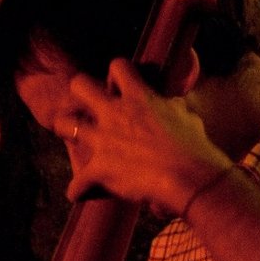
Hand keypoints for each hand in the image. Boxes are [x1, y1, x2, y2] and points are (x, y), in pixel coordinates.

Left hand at [62, 58, 232, 212]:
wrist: (191, 178)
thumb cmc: (195, 148)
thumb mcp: (187, 117)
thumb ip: (171, 108)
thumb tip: (170, 104)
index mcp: (140, 97)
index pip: (119, 67)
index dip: (116, 74)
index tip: (118, 86)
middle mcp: (115, 113)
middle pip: (79, 84)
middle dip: (78, 93)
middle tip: (87, 106)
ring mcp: (103, 139)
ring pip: (64, 123)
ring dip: (64, 131)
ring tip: (71, 138)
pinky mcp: (98, 168)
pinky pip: (76, 182)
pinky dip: (78, 190)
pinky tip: (81, 194)